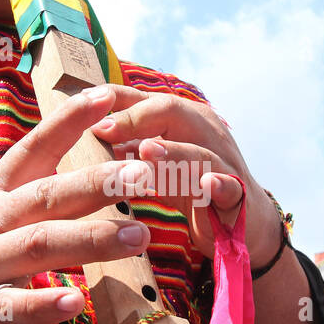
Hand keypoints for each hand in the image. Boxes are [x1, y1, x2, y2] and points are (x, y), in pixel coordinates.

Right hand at [0, 86, 155, 323]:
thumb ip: (25, 193)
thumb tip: (83, 170)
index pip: (34, 148)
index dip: (70, 119)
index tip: (110, 92)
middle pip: (47, 195)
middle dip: (98, 181)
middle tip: (146, 171)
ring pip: (37, 246)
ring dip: (91, 239)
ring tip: (139, 235)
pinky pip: (8, 309)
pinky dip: (40, 305)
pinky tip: (74, 304)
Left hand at [87, 85, 281, 270]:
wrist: (242, 225)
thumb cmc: (191, 188)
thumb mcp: (156, 164)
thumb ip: (128, 147)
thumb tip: (83, 134)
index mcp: (182, 119)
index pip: (144, 98)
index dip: (114, 98)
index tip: (81, 101)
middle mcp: (204, 132)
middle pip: (172, 111)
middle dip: (136, 118)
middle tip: (104, 129)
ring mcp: (223, 162)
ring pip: (199, 151)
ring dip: (173, 151)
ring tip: (147, 151)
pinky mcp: (238, 196)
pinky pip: (230, 188)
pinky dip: (219, 185)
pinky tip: (207, 184)